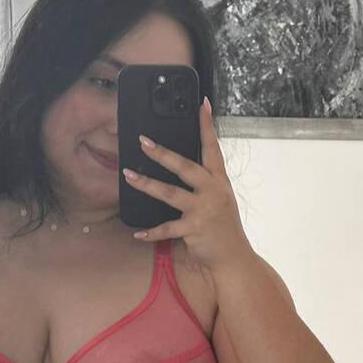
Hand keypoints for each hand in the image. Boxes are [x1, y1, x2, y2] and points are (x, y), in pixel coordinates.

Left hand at [122, 96, 253, 273]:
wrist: (234, 258)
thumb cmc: (224, 229)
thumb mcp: (220, 200)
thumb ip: (205, 184)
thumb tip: (182, 168)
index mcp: (219, 181)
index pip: (212, 148)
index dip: (206, 125)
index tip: (200, 104)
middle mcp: (212, 191)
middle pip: (185, 166)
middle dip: (162, 153)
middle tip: (143, 141)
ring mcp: (203, 210)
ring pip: (169, 193)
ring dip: (146, 183)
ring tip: (128, 175)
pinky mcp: (194, 229)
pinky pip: (167, 229)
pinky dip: (151, 232)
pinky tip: (138, 233)